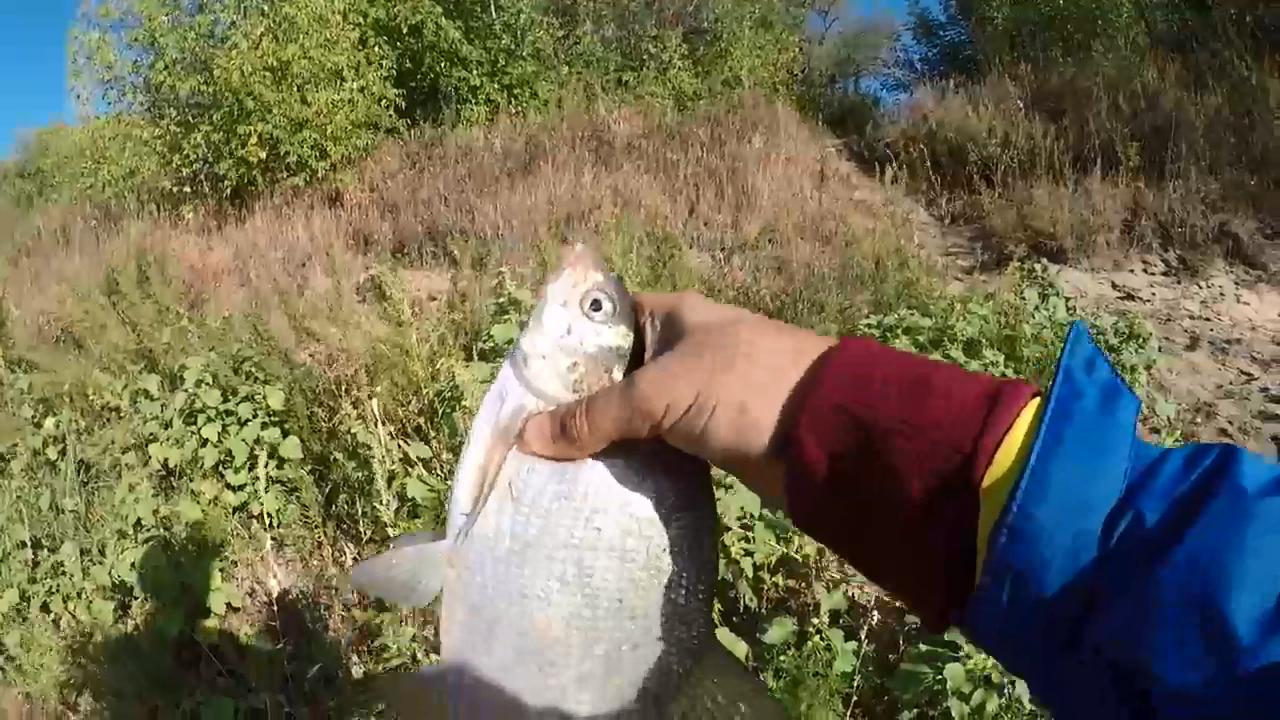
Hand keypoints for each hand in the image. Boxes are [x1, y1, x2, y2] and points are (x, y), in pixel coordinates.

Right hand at [516, 290, 835, 505]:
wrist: (827, 435)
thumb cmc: (744, 388)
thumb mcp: (662, 393)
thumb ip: (597, 415)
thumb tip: (529, 436)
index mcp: (670, 316)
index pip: (601, 322)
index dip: (562, 348)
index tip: (523, 384)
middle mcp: (680, 349)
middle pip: (613, 373)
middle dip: (575, 402)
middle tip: (528, 435)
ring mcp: (696, 394)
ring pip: (634, 414)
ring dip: (603, 437)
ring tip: (551, 465)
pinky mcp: (709, 436)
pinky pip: (657, 445)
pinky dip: (633, 461)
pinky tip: (598, 482)